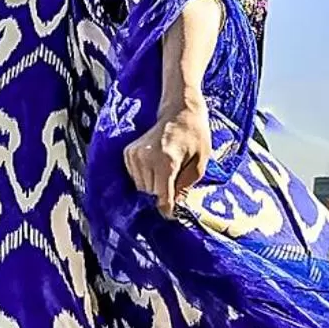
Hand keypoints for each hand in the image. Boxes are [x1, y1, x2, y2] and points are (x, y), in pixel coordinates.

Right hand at [123, 97, 211, 216]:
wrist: (179, 111)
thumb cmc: (195, 136)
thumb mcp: (200, 163)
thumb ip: (185, 186)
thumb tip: (174, 204)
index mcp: (166, 162)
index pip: (162, 198)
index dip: (167, 211)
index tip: (171, 216)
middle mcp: (146, 159)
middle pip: (149, 195)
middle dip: (161, 198)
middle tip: (173, 193)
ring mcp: (134, 155)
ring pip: (140, 188)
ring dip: (152, 189)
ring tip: (166, 176)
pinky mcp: (128, 153)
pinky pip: (135, 177)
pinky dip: (145, 178)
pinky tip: (156, 168)